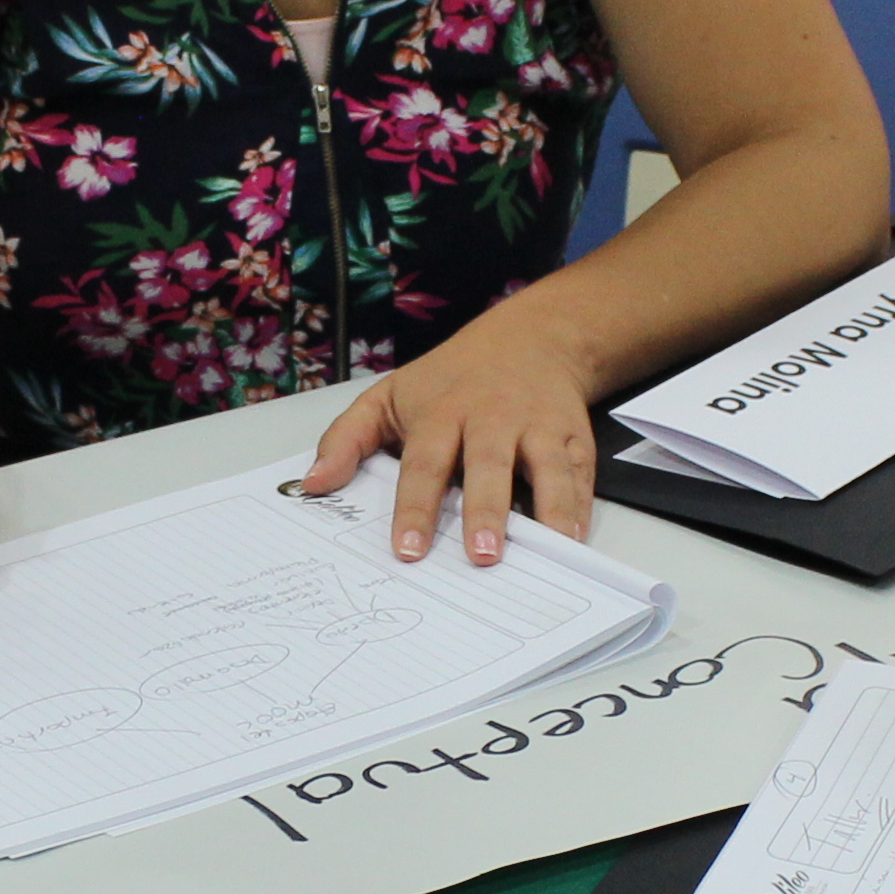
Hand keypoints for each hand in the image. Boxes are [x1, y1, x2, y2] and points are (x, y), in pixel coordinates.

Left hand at [296, 312, 599, 562]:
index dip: (415, 509)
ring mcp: (538, 426)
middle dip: (486, 511)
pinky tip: (575, 539)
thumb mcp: (389, 396)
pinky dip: (581, 507)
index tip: (407, 550)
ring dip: (549, 510)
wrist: (532, 337)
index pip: (424, 464)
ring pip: (547, 469)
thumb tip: (313, 484)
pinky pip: (580, 473)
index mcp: (442, 412)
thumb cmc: (451, 378)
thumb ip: (347, 439)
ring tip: (550, 549)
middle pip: (489, 467)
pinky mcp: (574, 435)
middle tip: (482, 556)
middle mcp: (492, 418)